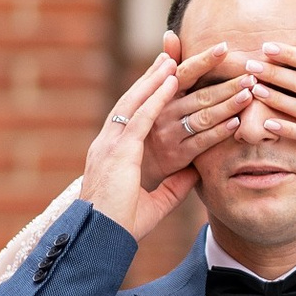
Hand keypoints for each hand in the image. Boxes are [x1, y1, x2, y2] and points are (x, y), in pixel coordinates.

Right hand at [82, 54, 200, 239]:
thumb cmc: (121, 227)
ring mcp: (111, 145)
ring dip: (155, 80)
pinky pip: (141, 118)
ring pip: (135, 103)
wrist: (100, 240)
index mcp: (112, 154)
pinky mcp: (119, 152)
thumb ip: (174, 187)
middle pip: (132, 102)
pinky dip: (156, 97)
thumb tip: (195, 175)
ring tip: (172, 59)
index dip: (147, 96)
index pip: (132, 116)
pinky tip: (171, 81)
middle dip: (151, 79)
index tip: (163, 78)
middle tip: (168, 56)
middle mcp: (108, 143)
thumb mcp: (155, 204)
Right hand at [140, 37, 253, 187]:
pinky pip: (203, 141)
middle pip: (200, 95)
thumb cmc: (153, 120)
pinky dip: (220, 131)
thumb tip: (170, 35)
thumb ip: (166, 66)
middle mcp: (164, 111)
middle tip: (250, 76)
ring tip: (249, 95)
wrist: (139, 161)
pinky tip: (237, 122)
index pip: (185, 72)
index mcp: (161, 93)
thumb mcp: (153, 93)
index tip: (225, 47)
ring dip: (228, 105)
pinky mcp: (178, 154)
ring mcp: (171, 133)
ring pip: (204, 117)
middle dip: (227, 85)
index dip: (204, 60)